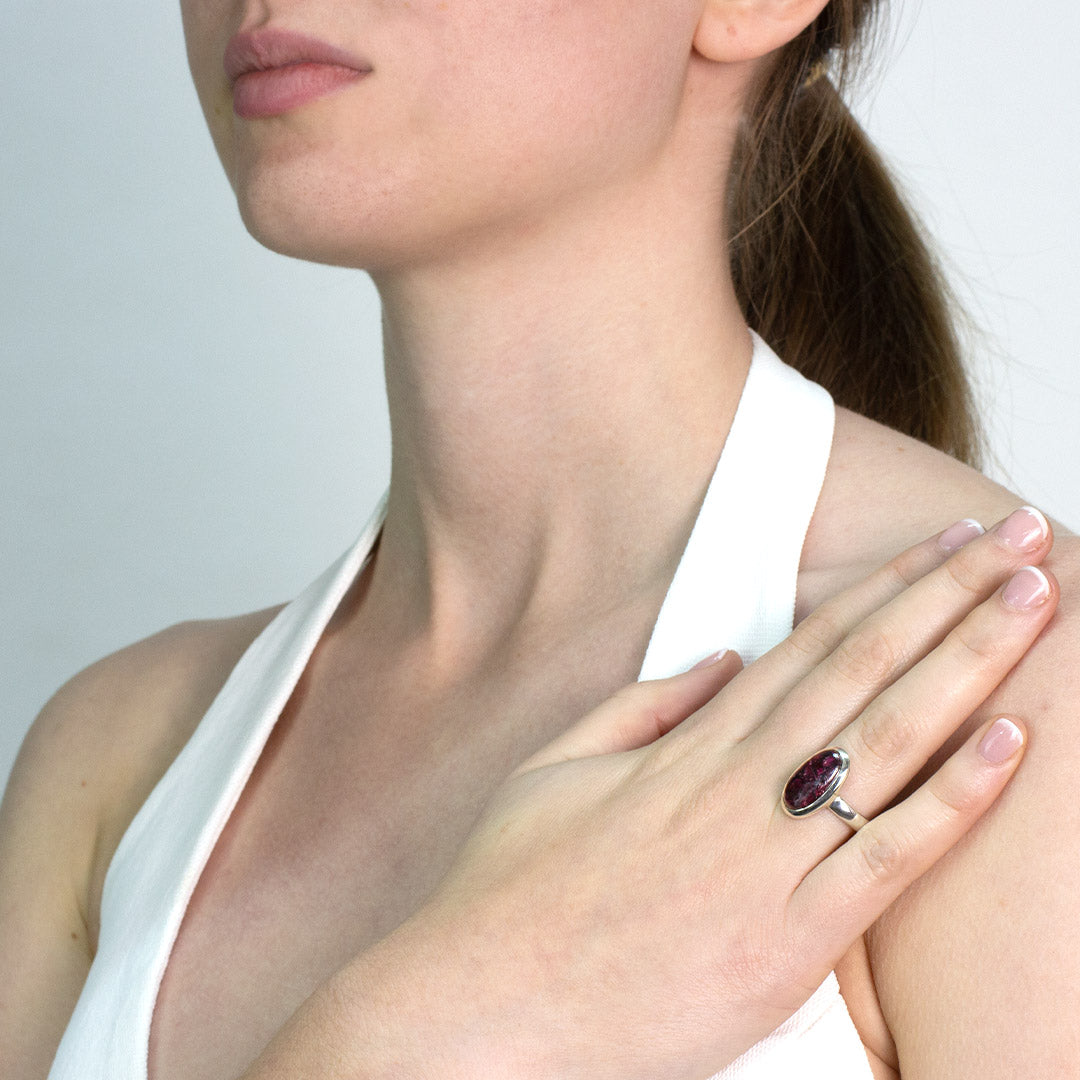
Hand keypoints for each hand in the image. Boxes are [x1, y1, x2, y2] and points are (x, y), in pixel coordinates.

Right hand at [240, 509, 1055, 1079]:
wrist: (478, 1008)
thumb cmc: (508, 890)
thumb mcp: (555, 770)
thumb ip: (643, 706)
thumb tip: (722, 660)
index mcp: (686, 749)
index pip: (809, 646)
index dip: (885, 589)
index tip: (943, 546)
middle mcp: (736, 790)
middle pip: (865, 671)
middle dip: (950, 597)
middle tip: (1020, 539)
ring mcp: (765, 863)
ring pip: (889, 743)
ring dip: (969, 664)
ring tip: (1032, 601)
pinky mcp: (785, 946)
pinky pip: (886, 860)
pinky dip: (955, 800)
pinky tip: (1011, 743)